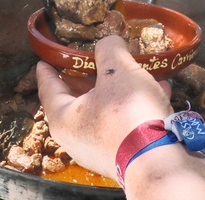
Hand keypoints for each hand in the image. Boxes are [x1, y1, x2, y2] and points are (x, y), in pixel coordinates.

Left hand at [36, 35, 173, 178]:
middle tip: (92, 59)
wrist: (160, 161)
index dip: (47, 71)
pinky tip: (159, 89)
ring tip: (135, 69)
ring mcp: (101, 150)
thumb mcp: (117, 70)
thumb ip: (109, 50)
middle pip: (78, 99)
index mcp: (64, 118)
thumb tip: (109, 43)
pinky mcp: (125, 156)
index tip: (44, 60)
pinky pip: (126, 123)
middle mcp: (77, 138)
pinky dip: (138, 105)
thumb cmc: (128, 113)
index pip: (49, 89)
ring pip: (107, 110)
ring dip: (121, 89)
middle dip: (89, 77)